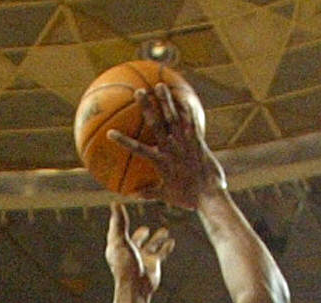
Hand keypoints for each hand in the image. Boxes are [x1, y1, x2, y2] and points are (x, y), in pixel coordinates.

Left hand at [105, 203, 175, 293]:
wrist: (136, 287)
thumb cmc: (124, 265)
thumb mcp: (120, 240)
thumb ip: (119, 222)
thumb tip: (115, 202)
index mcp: (117, 245)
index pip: (119, 229)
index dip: (120, 219)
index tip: (122, 207)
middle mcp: (130, 251)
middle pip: (136, 238)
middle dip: (141, 234)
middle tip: (145, 229)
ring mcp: (142, 257)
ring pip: (152, 244)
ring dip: (158, 238)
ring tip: (165, 230)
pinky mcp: (153, 263)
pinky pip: (161, 252)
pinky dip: (166, 247)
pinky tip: (171, 241)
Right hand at [108, 83, 221, 212]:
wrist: (211, 197)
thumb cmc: (188, 198)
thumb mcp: (166, 196)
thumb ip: (149, 192)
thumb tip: (131, 194)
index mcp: (161, 162)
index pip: (138, 149)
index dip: (124, 141)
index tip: (109, 132)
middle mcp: (172, 149)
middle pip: (156, 124)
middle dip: (146, 107)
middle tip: (138, 91)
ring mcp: (185, 144)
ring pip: (174, 118)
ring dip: (167, 101)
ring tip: (160, 85)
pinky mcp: (198, 142)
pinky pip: (192, 123)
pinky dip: (188, 110)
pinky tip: (185, 97)